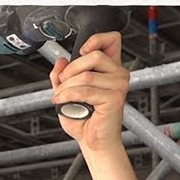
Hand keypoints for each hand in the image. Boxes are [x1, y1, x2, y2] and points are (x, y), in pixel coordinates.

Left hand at [50, 31, 130, 151]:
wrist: (92, 140)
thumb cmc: (84, 119)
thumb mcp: (67, 92)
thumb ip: (61, 76)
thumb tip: (60, 61)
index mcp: (111, 68)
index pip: (112, 40)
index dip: (96, 39)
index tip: (81, 51)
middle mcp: (118, 74)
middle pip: (94, 56)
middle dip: (71, 70)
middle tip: (62, 82)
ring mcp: (119, 85)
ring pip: (86, 75)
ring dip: (66, 87)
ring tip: (60, 97)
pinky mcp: (115, 98)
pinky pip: (85, 91)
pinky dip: (68, 96)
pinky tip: (62, 101)